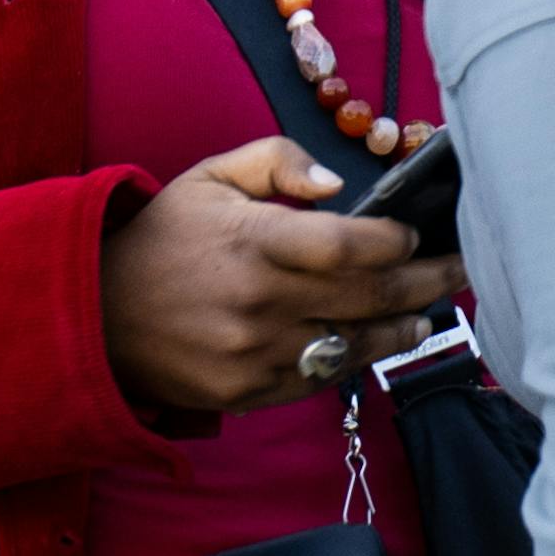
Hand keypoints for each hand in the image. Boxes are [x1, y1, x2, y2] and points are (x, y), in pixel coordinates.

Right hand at [101, 139, 446, 429]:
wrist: (94, 312)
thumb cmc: (163, 236)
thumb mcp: (210, 177)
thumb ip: (279, 163)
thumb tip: (339, 183)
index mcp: (253, 242)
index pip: (348, 245)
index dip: (393, 241)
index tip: (414, 233)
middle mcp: (258, 302)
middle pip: (368, 297)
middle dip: (426, 283)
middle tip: (460, 270)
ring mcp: (253, 354)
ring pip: (354, 345)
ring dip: (402, 329)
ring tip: (429, 313)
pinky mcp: (247, 392)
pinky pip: (320, 379)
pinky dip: (355, 360)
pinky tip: (377, 342)